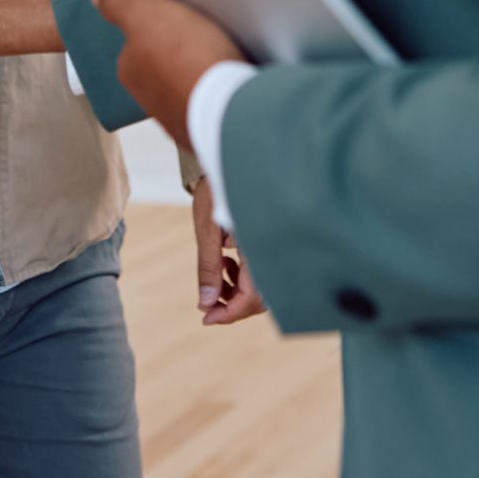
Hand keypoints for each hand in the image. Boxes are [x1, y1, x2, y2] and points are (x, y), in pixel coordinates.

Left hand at [83, 0, 243, 158]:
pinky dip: (222, 84)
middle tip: (202, 22)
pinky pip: (215, 97)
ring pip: (190, 80)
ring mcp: (182, 114)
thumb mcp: (146, 15)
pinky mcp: (211, 125)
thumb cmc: (187, 60)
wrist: (232, 109)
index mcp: (131, 70)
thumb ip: (118, 0)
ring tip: (223, 45)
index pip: (137, 39)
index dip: (155, 18)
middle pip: (164, 60)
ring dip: (203, 65)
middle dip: (181, 44)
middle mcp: (150, 98)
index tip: (174, 5)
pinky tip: (234, 70)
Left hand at [192, 176, 265, 325]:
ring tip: (216, 276)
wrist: (227, 159)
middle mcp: (272, 249)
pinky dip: (241, 276)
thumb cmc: (216, 188)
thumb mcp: (207, 228)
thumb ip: (209, 267)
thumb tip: (206, 302)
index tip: (207, 318)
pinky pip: (261, 271)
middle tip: (207, 307)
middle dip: (233, 306)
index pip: (252, 296)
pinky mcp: (268, 242)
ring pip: (261, 286)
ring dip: (237, 291)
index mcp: (259, 247)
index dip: (230, 313)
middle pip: (261, 297)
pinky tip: (227, 262)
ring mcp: (272, 246)